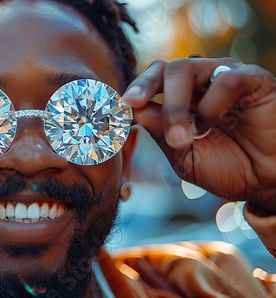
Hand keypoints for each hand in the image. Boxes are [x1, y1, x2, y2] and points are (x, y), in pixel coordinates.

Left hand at [122, 57, 275, 210]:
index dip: (129, 94)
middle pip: (163, 69)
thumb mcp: (182, 154)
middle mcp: (199, 84)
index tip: (111, 110)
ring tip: (180, 138)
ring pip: (186, 68)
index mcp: (180, 100)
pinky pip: (225, 80)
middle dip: (142, 88)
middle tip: (130, 106)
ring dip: (175, 105)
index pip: (149, 84)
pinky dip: (211, 106)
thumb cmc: (226, 167)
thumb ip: (159, 131)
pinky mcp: (252, 79)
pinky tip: (210, 127)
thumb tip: (131, 111)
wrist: (266, 181)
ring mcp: (223, 77)